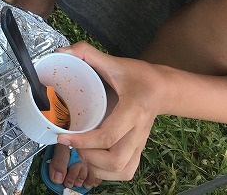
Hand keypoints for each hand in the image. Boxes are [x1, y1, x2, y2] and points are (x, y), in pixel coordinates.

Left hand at [55, 42, 167, 180]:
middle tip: (72, 142)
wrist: (165, 88)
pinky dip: (108, 174)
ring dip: (97, 167)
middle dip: (88, 156)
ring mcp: (140, 144)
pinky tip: (94, 160)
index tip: (63, 136)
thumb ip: (87, 53)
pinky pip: (126, 172)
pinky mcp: (139, 151)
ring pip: (122, 171)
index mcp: (132, 110)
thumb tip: (62, 52)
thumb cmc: (139, 76)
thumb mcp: (115, 62)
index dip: (83, 140)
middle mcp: (138, 132)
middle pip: (115, 160)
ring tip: (82, 150)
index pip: (108, 136)